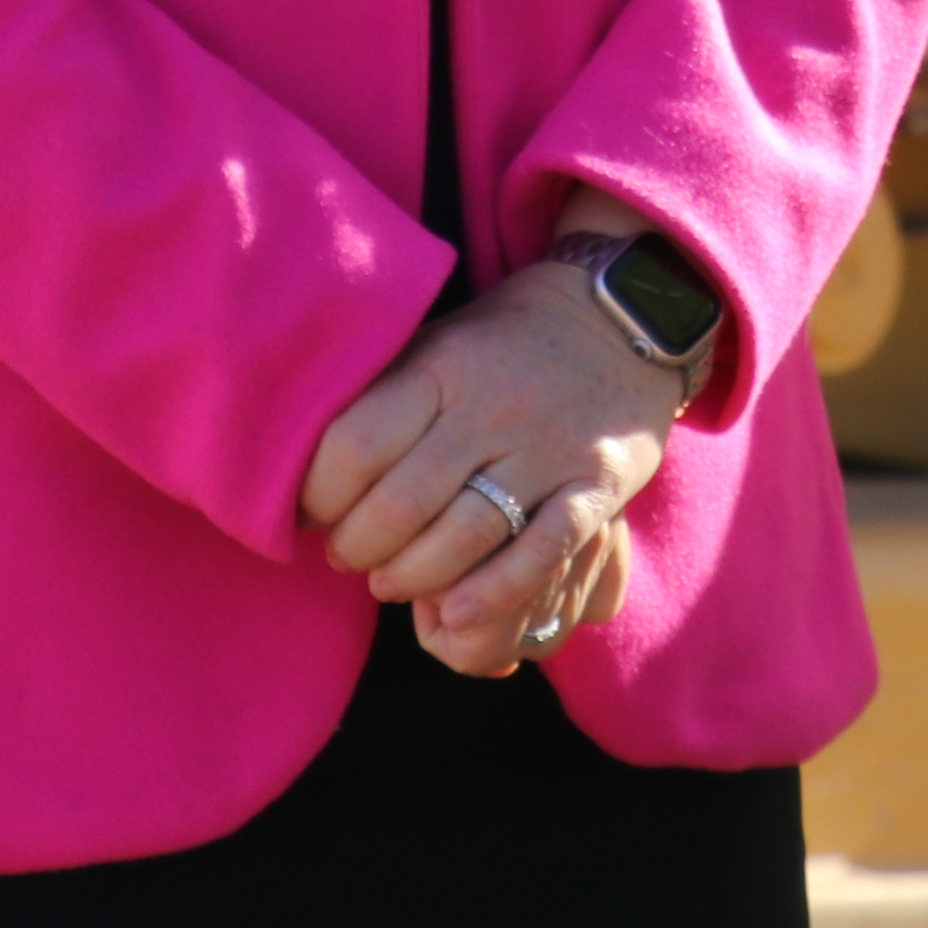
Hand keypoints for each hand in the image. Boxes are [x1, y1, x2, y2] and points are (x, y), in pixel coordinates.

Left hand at [299, 214, 701, 676]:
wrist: (623, 316)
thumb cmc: (505, 342)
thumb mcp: (437, 344)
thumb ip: (385, 399)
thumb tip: (304, 469)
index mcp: (441, 369)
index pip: (356, 447)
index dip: (320, 497)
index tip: (313, 514)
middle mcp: (491, 409)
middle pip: (401, 504)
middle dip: (359, 547)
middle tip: (349, 557)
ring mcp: (548, 449)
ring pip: (464, 535)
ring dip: (412, 576)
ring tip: (391, 582)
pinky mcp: (595, 484)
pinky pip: (542, 549)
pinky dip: (496, 589)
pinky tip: (457, 611)